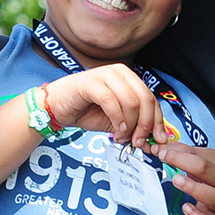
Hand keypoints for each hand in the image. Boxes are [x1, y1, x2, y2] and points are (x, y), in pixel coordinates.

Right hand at [45, 64, 165, 145]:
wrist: (57, 107)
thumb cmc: (85, 110)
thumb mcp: (116, 120)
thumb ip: (133, 124)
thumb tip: (151, 138)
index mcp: (128, 78)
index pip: (151, 98)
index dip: (157, 121)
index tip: (158, 138)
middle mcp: (119, 72)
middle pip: (144, 99)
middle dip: (145, 124)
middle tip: (139, 141)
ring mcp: (105, 75)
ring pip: (130, 100)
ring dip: (130, 124)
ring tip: (123, 137)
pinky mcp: (90, 82)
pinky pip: (111, 101)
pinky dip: (117, 119)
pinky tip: (116, 130)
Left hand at [153, 142, 214, 214]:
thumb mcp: (209, 165)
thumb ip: (188, 155)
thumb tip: (167, 146)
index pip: (200, 154)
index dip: (179, 151)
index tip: (163, 150)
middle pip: (206, 169)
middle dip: (183, 162)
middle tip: (165, 158)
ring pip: (212, 195)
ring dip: (192, 187)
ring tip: (176, 180)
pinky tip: (187, 208)